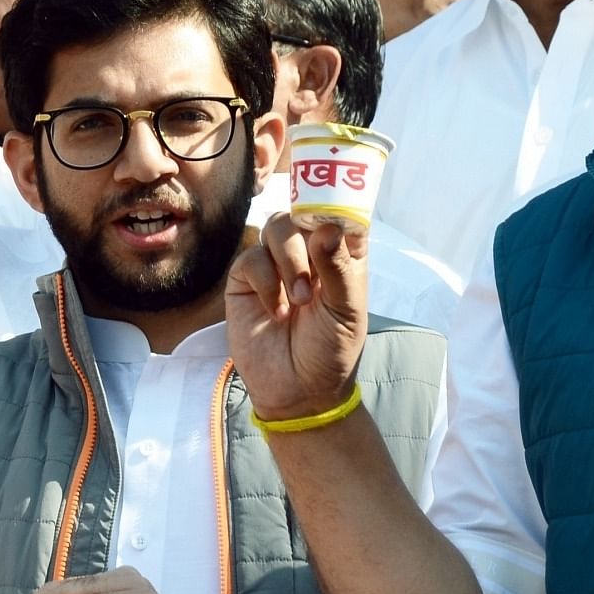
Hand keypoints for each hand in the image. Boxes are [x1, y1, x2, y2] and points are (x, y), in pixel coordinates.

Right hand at [226, 216, 368, 421]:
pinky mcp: (246, 280)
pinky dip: (266, 283)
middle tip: (311, 283)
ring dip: (287, 261)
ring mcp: (276, 264)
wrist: (297, 391)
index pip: (340, 211)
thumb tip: (327, 229)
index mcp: (342, 253)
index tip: (332, 215)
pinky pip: (251, 259)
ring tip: (299, 301)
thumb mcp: (347, 312)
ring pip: (275, 228)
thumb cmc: (331, 351)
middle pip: (301, 212)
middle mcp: (309, 252)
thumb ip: (338, 268)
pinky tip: (278, 312)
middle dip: (305, 243)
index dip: (335, 202)